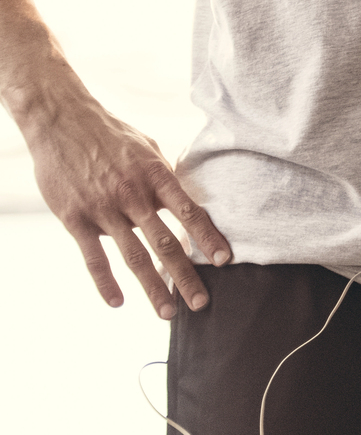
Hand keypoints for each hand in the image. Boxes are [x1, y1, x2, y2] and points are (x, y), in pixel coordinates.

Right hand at [17, 74, 230, 316]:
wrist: (62, 122)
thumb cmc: (112, 136)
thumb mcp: (148, 148)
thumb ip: (166, 177)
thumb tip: (187, 199)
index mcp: (156, 176)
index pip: (189, 212)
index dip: (208, 237)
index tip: (225, 260)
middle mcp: (132, 195)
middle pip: (165, 243)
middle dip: (186, 276)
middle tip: (202, 303)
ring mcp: (103, 209)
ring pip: (133, 256)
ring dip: (153, 287)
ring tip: (169, 312)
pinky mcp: (75, 219)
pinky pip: (93, 257)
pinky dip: (105, 281)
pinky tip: (117, 302)